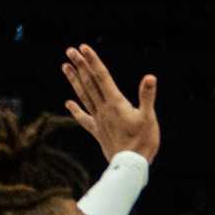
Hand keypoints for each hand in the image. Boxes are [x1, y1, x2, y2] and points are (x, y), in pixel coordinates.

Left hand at [62, 44, 159, 163]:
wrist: (130, 166)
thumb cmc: (143, 142)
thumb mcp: (149, 118)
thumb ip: (147, 97)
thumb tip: (150, 77)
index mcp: (116, 103)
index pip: (102, 77)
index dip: (93, 61)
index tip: (83, 47)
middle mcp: (103, 109)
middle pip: (89, 83)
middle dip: (80, 65)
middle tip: (70, 50)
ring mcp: (99, 120)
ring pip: (84, 96)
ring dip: (74, 81)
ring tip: (64, 67)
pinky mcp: (98, 131)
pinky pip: (84, 119)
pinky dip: (75, 110)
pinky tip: (68, 103)